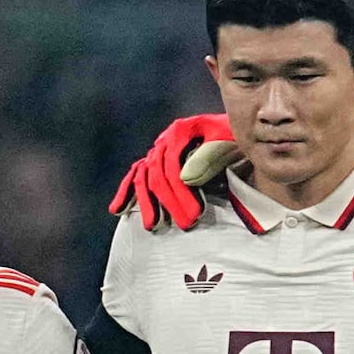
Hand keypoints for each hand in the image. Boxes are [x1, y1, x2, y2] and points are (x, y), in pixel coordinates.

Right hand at [109, 114, 234, 230]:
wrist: (235, 126)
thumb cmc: (235, 134)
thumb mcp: (229, 139)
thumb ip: (209, 155)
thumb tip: (184, 178)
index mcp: (181, 130)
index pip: (173, 165)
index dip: (182, 191)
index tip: (195, 214)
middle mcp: (165, 138)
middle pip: (159, 173)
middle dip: (170, 202)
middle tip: (185, 225)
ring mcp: (158, 148)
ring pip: (145, 177)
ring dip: (147, 203)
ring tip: (152, 226)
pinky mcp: (156, 158)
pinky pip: (137, 174)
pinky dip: (126, 192)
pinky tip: (117, 210)